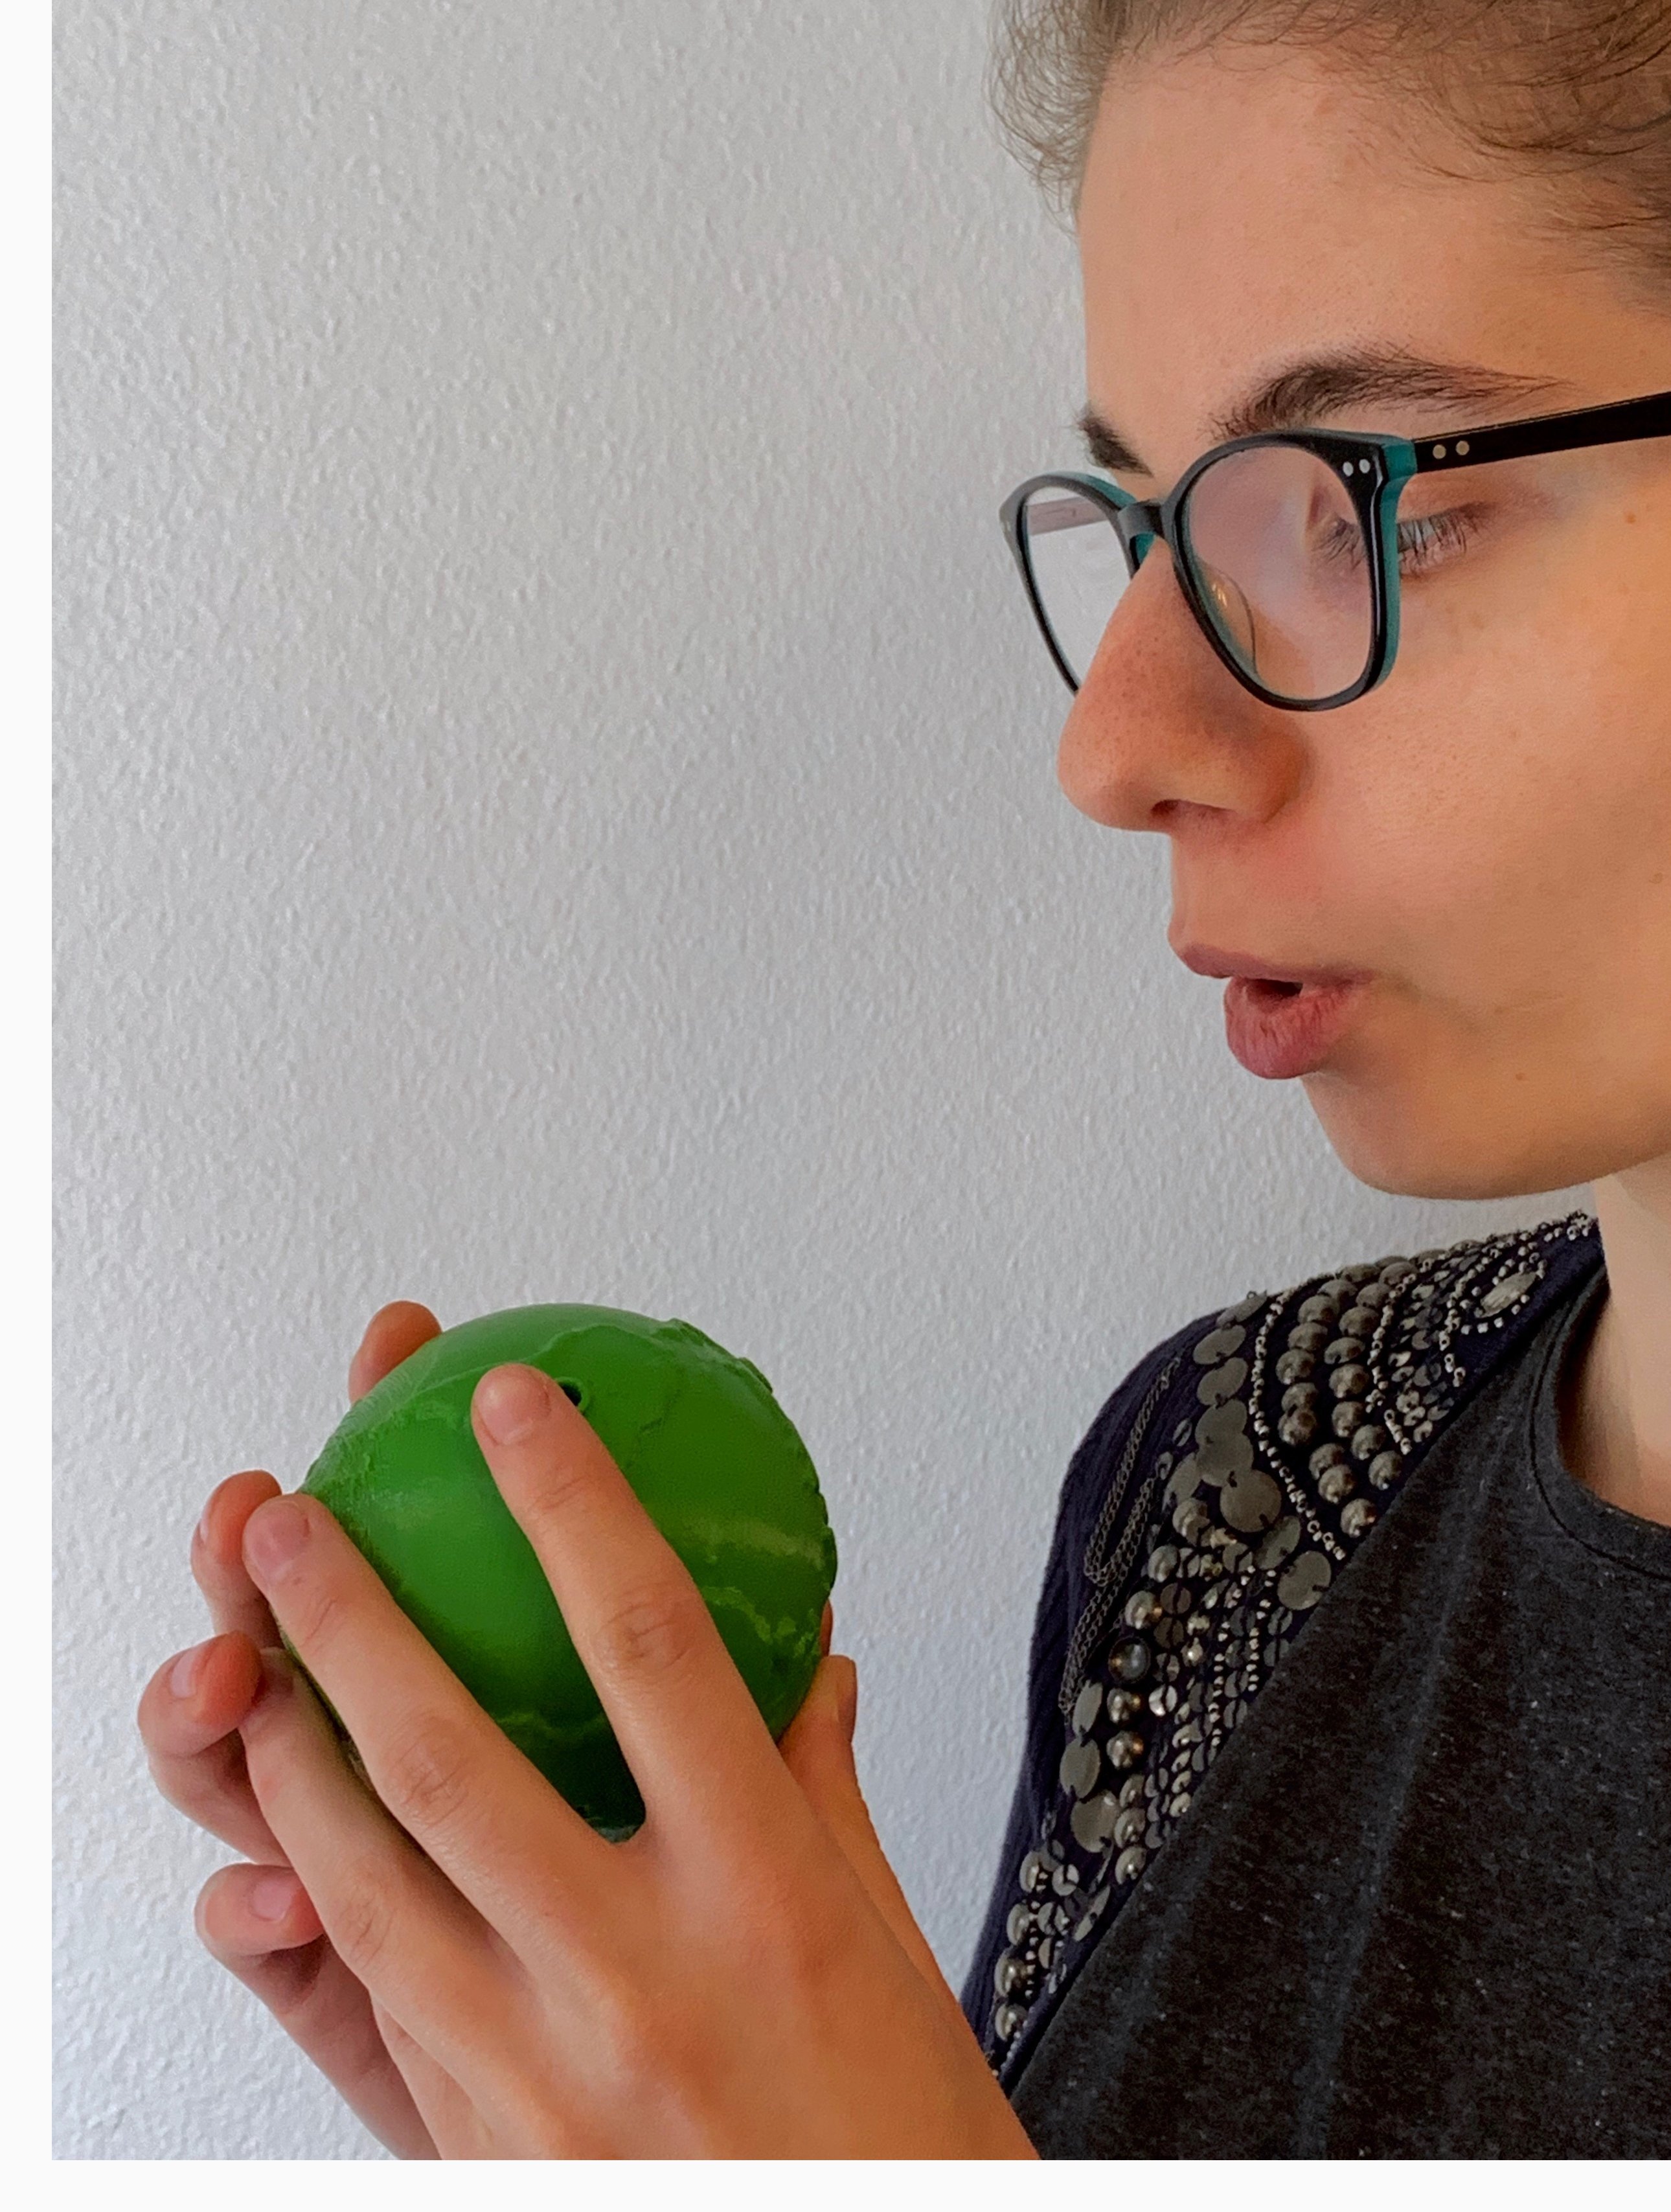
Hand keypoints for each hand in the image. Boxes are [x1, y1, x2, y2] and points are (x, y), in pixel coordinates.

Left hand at [141, 1310, 1035, 2156]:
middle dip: (345, 1617)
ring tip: (240, 1667)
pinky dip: (321, 1902)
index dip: (572, 1500)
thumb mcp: (889, 1941)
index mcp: (764, 1896)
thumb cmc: (902, 2140)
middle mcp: (639, 1977)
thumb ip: (821, 1786)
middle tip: (287, 1510)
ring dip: (285, 1760)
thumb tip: (803, 1655)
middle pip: (449, 1757)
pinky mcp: (480, 2147)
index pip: (649, 1646)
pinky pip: (378, 2000)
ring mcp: (539, 2076)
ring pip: (366, 1883)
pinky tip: (289, 1840)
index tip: (516, 1396)